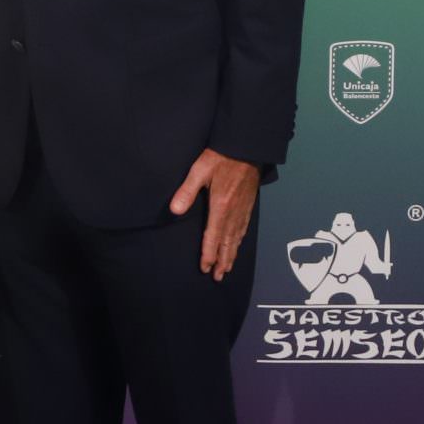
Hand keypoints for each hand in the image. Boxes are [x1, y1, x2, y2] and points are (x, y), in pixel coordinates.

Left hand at [168, 150, 259, 281]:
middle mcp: (234, 213)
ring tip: (227, 268)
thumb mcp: (200, 170)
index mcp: (220, 207)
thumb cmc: (221, 157)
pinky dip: (239, 241)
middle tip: (218, 277)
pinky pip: (244, 229)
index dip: (208, 255)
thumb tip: (174, 211)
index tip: (204, 268)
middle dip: (222, 261)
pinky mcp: (248, 204)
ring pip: (237, 238)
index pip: (213, 237)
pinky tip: (237, 244)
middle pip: (227, 243)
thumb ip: (187, 191)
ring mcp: (243, 209)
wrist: (248, 147)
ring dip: (231, 255)